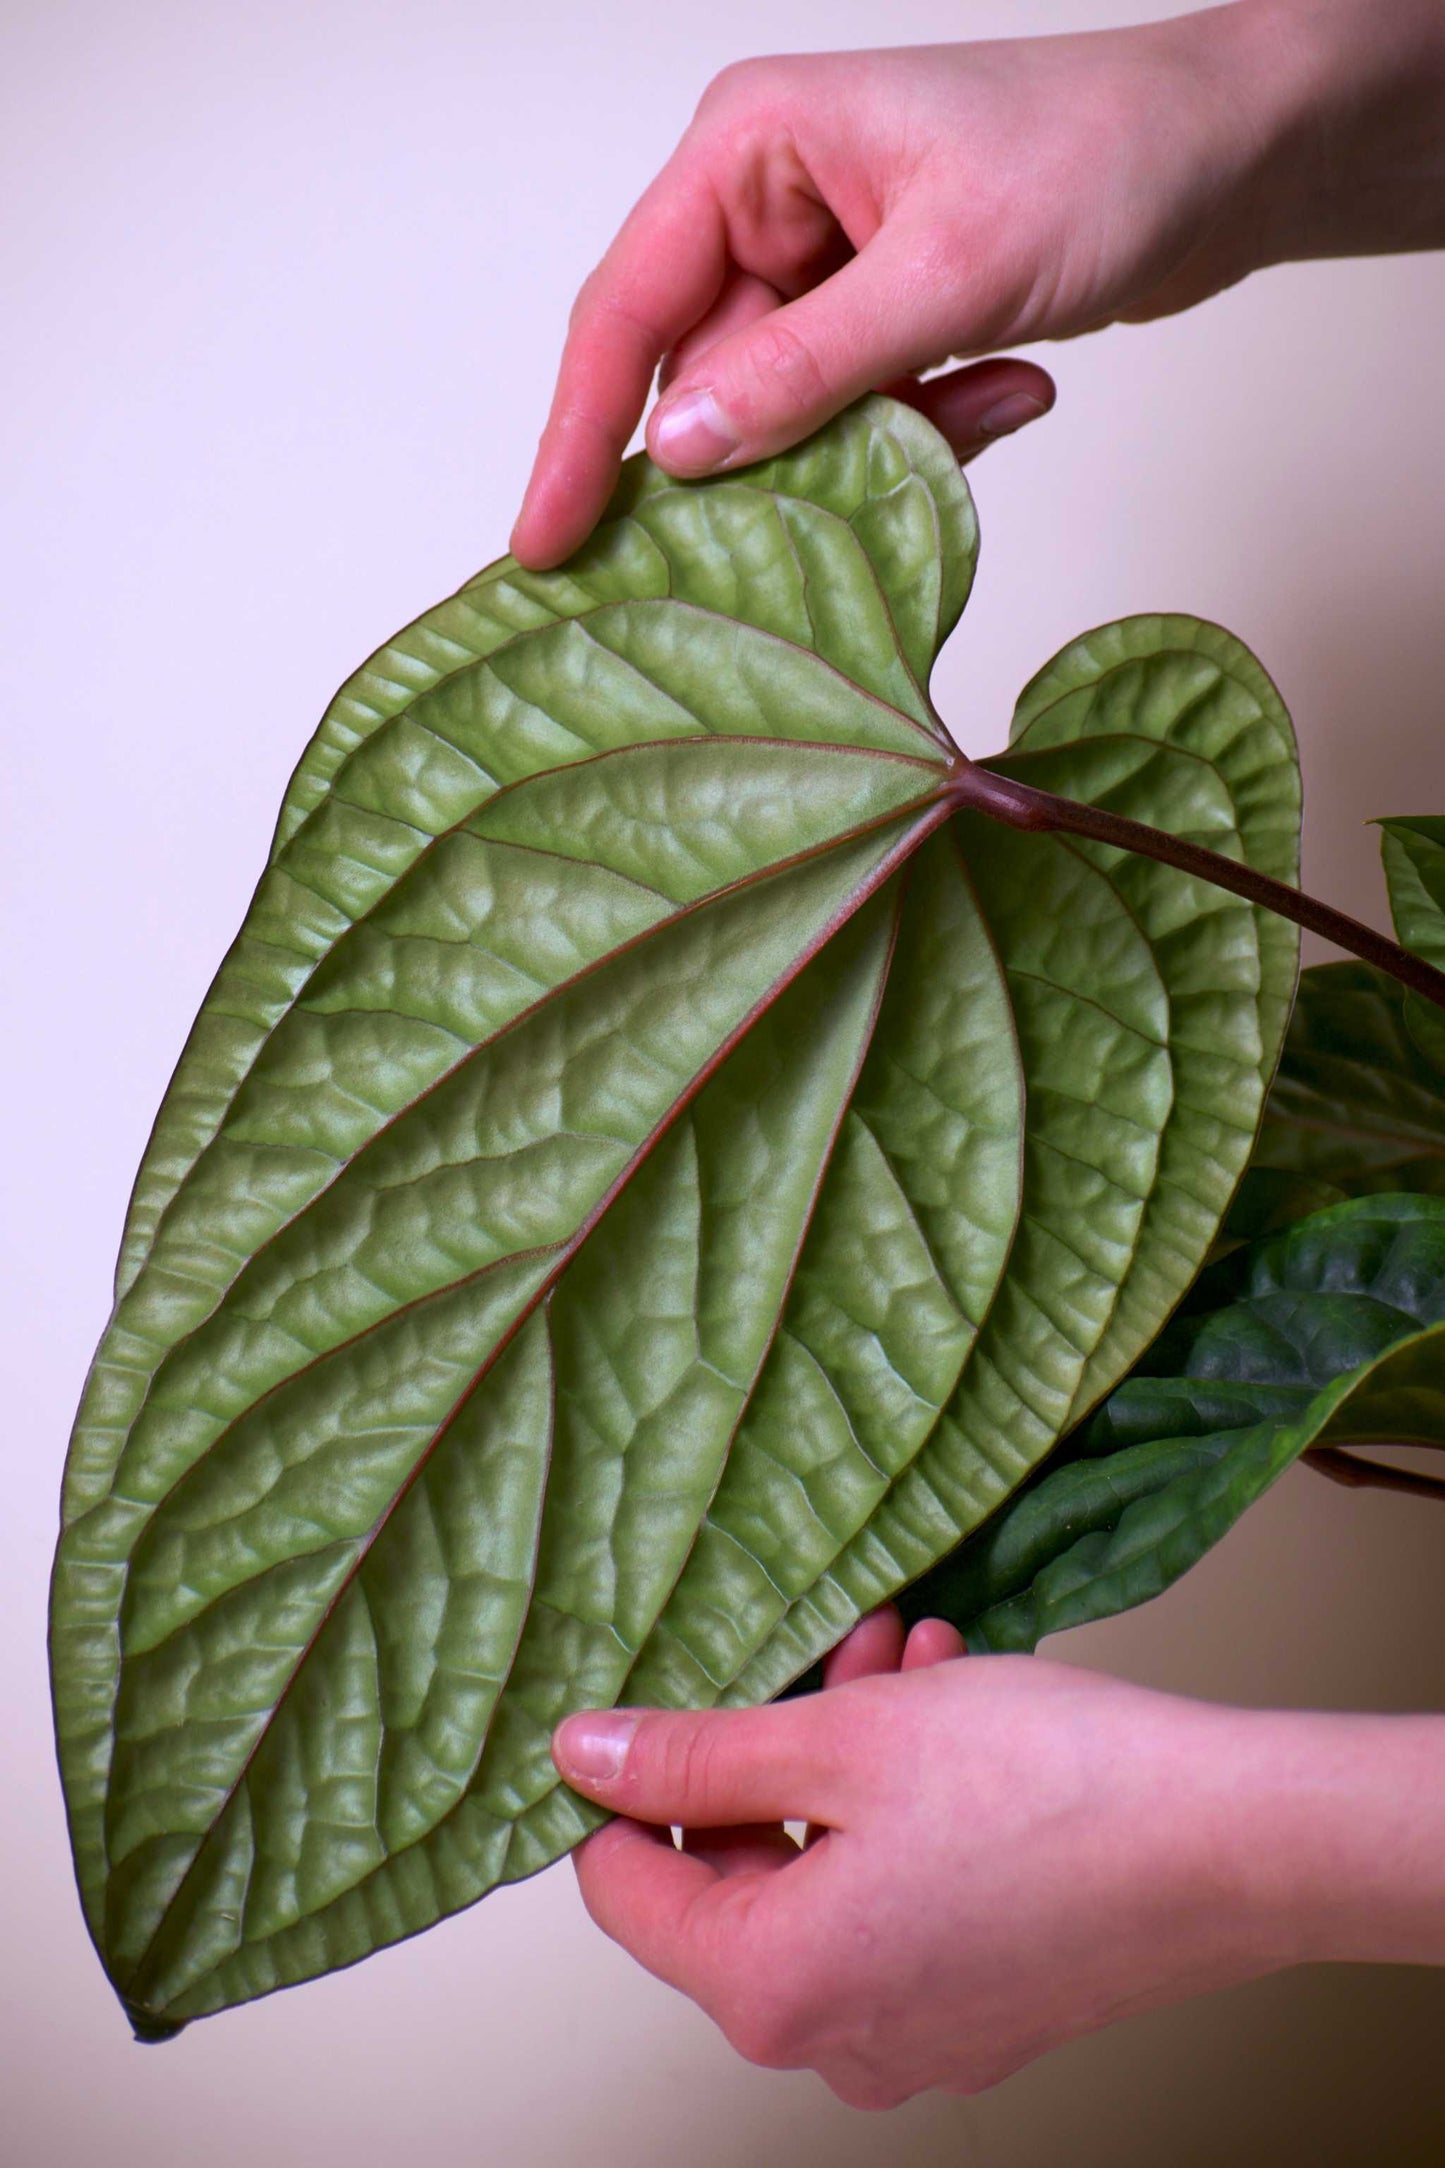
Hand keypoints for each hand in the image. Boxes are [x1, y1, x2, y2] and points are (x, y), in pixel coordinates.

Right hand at [513, 6, 1289, 566]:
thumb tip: (684, 452)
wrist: (1234, 150)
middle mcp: (768, 202)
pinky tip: (1017, 384)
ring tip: (987, 394)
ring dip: (882, 443)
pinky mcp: (884, 313)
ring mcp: (827, 263)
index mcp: (748, 149)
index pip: (626, 311)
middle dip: (774, 457)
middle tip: (820, 521)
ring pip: (794, 413)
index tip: (546, 545)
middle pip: (709, 379)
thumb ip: (809, 368)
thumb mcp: (948, 270)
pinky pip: (863, 412)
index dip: (578, 438)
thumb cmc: (1103, 158)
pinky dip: (931, 427)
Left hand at [553, 1611, 1444, 2106]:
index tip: (664, 1704)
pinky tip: (955, 1703)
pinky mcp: (985, 2004)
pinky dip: (907, 1806)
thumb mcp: (838, 1737)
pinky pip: (901, 1897)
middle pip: (740, 1876)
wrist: (1232, 1841)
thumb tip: (584, 1756)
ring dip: (850, 1753)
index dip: (629, 1785)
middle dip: (775, 1744)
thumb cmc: (1046, 1788)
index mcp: (773, 1987)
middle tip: (835, 1650)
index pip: (624, 1890)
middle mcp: (836, 2038)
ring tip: (911, 1653)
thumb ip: (692, 1756)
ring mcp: (917, 2031)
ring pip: (829, 1868)